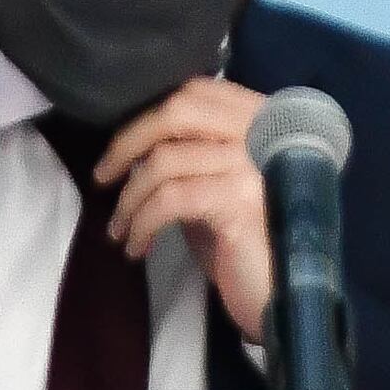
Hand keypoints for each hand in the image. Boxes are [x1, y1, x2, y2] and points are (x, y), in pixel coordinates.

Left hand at [93, 79, 271, 339]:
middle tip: (103, 178)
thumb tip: (136, 143)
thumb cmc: (252, 247)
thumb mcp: (221, 188)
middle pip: (179, 111)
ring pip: (164, 161)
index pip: (199, 90)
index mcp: (266, 123)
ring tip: (120, 229)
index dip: (150, 113)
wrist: (286, 300)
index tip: (124, 148)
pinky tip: (136, 247)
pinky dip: (141, 223)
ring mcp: (255, 165)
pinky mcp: (240, 201)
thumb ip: (196, 154)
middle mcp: (265, 134)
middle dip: (128, 143)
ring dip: (128, 200)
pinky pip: (170, 199)